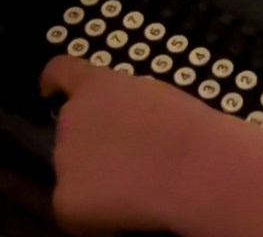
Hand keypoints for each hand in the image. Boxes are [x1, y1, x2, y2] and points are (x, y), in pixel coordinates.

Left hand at [40, 55, 225, 233]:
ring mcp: (63, 160)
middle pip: (69, 129)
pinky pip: (74, 205)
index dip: (53, 82)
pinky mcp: (64, 200)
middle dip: (90, 142)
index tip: (50, 91)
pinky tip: (123, 208)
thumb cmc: (186, 125)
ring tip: (131, 185)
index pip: (59, 72)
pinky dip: (93, 211)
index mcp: (94, 86)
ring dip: (92, 174)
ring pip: (73, 168)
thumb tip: (120, 122)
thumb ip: (123, 102)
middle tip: (124, 158)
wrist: (191, 167)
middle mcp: (69, 118)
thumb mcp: (151, 95)